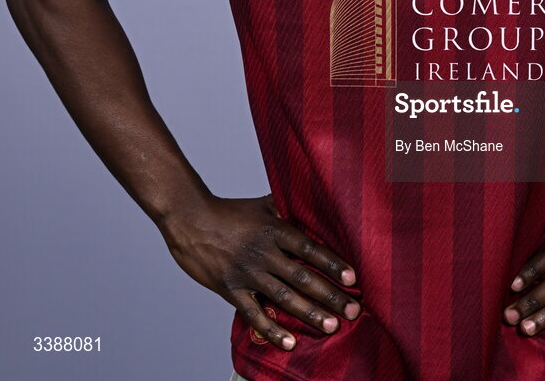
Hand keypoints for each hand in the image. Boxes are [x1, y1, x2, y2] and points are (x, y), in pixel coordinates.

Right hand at [160, 193, 359, 350]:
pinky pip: (254, 314)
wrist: (190, 220)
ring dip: (309, 313)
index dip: (332, 263)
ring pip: (283, 297)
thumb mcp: (262, 204)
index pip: (309, 248)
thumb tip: (313, 201)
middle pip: (302, 276)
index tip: (352, 277)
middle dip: (330, 295)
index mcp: (274, 229)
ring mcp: (247, 272)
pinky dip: (272, 330)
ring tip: (331, 325)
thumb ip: (287, 207)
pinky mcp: (230, 290)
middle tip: (354, 309)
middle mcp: (264, 252)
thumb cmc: (228, 212)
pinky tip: (290, 342)